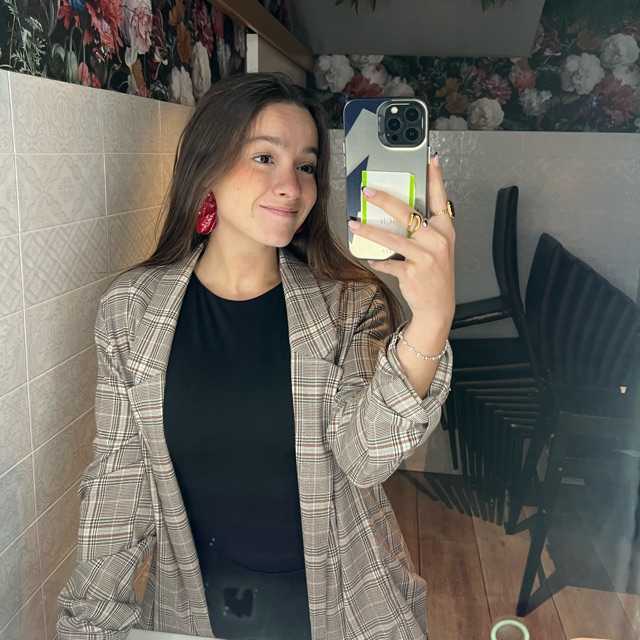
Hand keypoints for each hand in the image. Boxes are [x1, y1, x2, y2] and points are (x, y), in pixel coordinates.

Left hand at [347, 154, 455, 330]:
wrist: (438, 305)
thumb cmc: (436, 274)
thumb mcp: (438, 247)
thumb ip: (426, 229)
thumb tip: (400, 210)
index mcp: (445, 230)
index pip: (440, 199)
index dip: (436, 178)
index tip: (431, 160)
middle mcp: (437, 240)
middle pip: (408, 214)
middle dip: (385, 200)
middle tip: (369, 191)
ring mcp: (425, 256)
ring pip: (392, 238)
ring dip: (370, 230)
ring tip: (355, 223)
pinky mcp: (412, 272)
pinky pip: (388, 262)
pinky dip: (378, 260)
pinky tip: (371, 257)